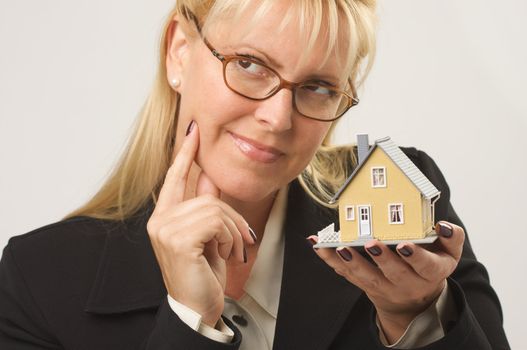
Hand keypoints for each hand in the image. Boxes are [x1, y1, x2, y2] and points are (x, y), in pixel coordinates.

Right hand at [147, 121, 255, 326]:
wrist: (197, 307)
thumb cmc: (201, 273)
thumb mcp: (207, 236)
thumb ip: (204, 205)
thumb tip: (209, 176)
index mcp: (164, 217)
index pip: (175, 178)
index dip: (185, 154)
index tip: (193, 131)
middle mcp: (159, 220)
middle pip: (208, 196)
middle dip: (232, 218)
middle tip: (243, 239)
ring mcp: (165, 229)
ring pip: (215, 209)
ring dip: (234, 232)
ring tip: (233, 251)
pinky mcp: (178, 239)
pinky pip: (216, 222)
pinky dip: (230, 238)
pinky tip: (225, 254)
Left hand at [309, 221, 464, 342]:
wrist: (415, 299)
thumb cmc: (430, 265)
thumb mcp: (449, 254)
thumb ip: (452, 238)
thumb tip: (443, 225)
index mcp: (430, 273)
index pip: (424, 266)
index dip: (414, 256)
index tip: (404, 245)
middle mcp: (407, 283)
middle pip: (393, 273)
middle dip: (381, 258)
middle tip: (370, 243)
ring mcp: (384, 287)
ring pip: (366, 278)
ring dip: (352, 263)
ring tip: (340, 248)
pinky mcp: (365, 286)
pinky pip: (346, 275)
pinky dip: (331, 261)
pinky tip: (318, 246)